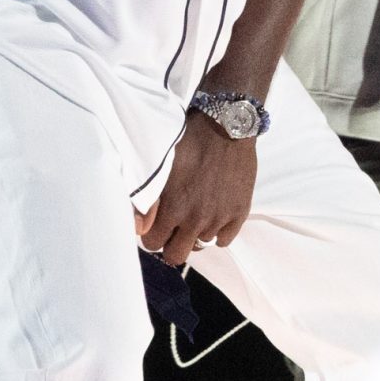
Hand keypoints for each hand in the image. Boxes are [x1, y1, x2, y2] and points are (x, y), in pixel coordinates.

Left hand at [136, 113, 257, 267]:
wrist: (227, 125)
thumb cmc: (189, 140)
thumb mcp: (160, 165)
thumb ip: (147, 200)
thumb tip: (139, 228)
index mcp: (173, 208)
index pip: (153, 244)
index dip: (152, 235)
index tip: (155, 225)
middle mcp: (196, 219)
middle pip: (177, 255)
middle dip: (170, 244)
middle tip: (173, 228)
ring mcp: (220, 217)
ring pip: (201, 244)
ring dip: (195, 232)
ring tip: (196, 210)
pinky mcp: (240, 212)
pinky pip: (225, 240)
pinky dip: (218, 230)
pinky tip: (214, 213)